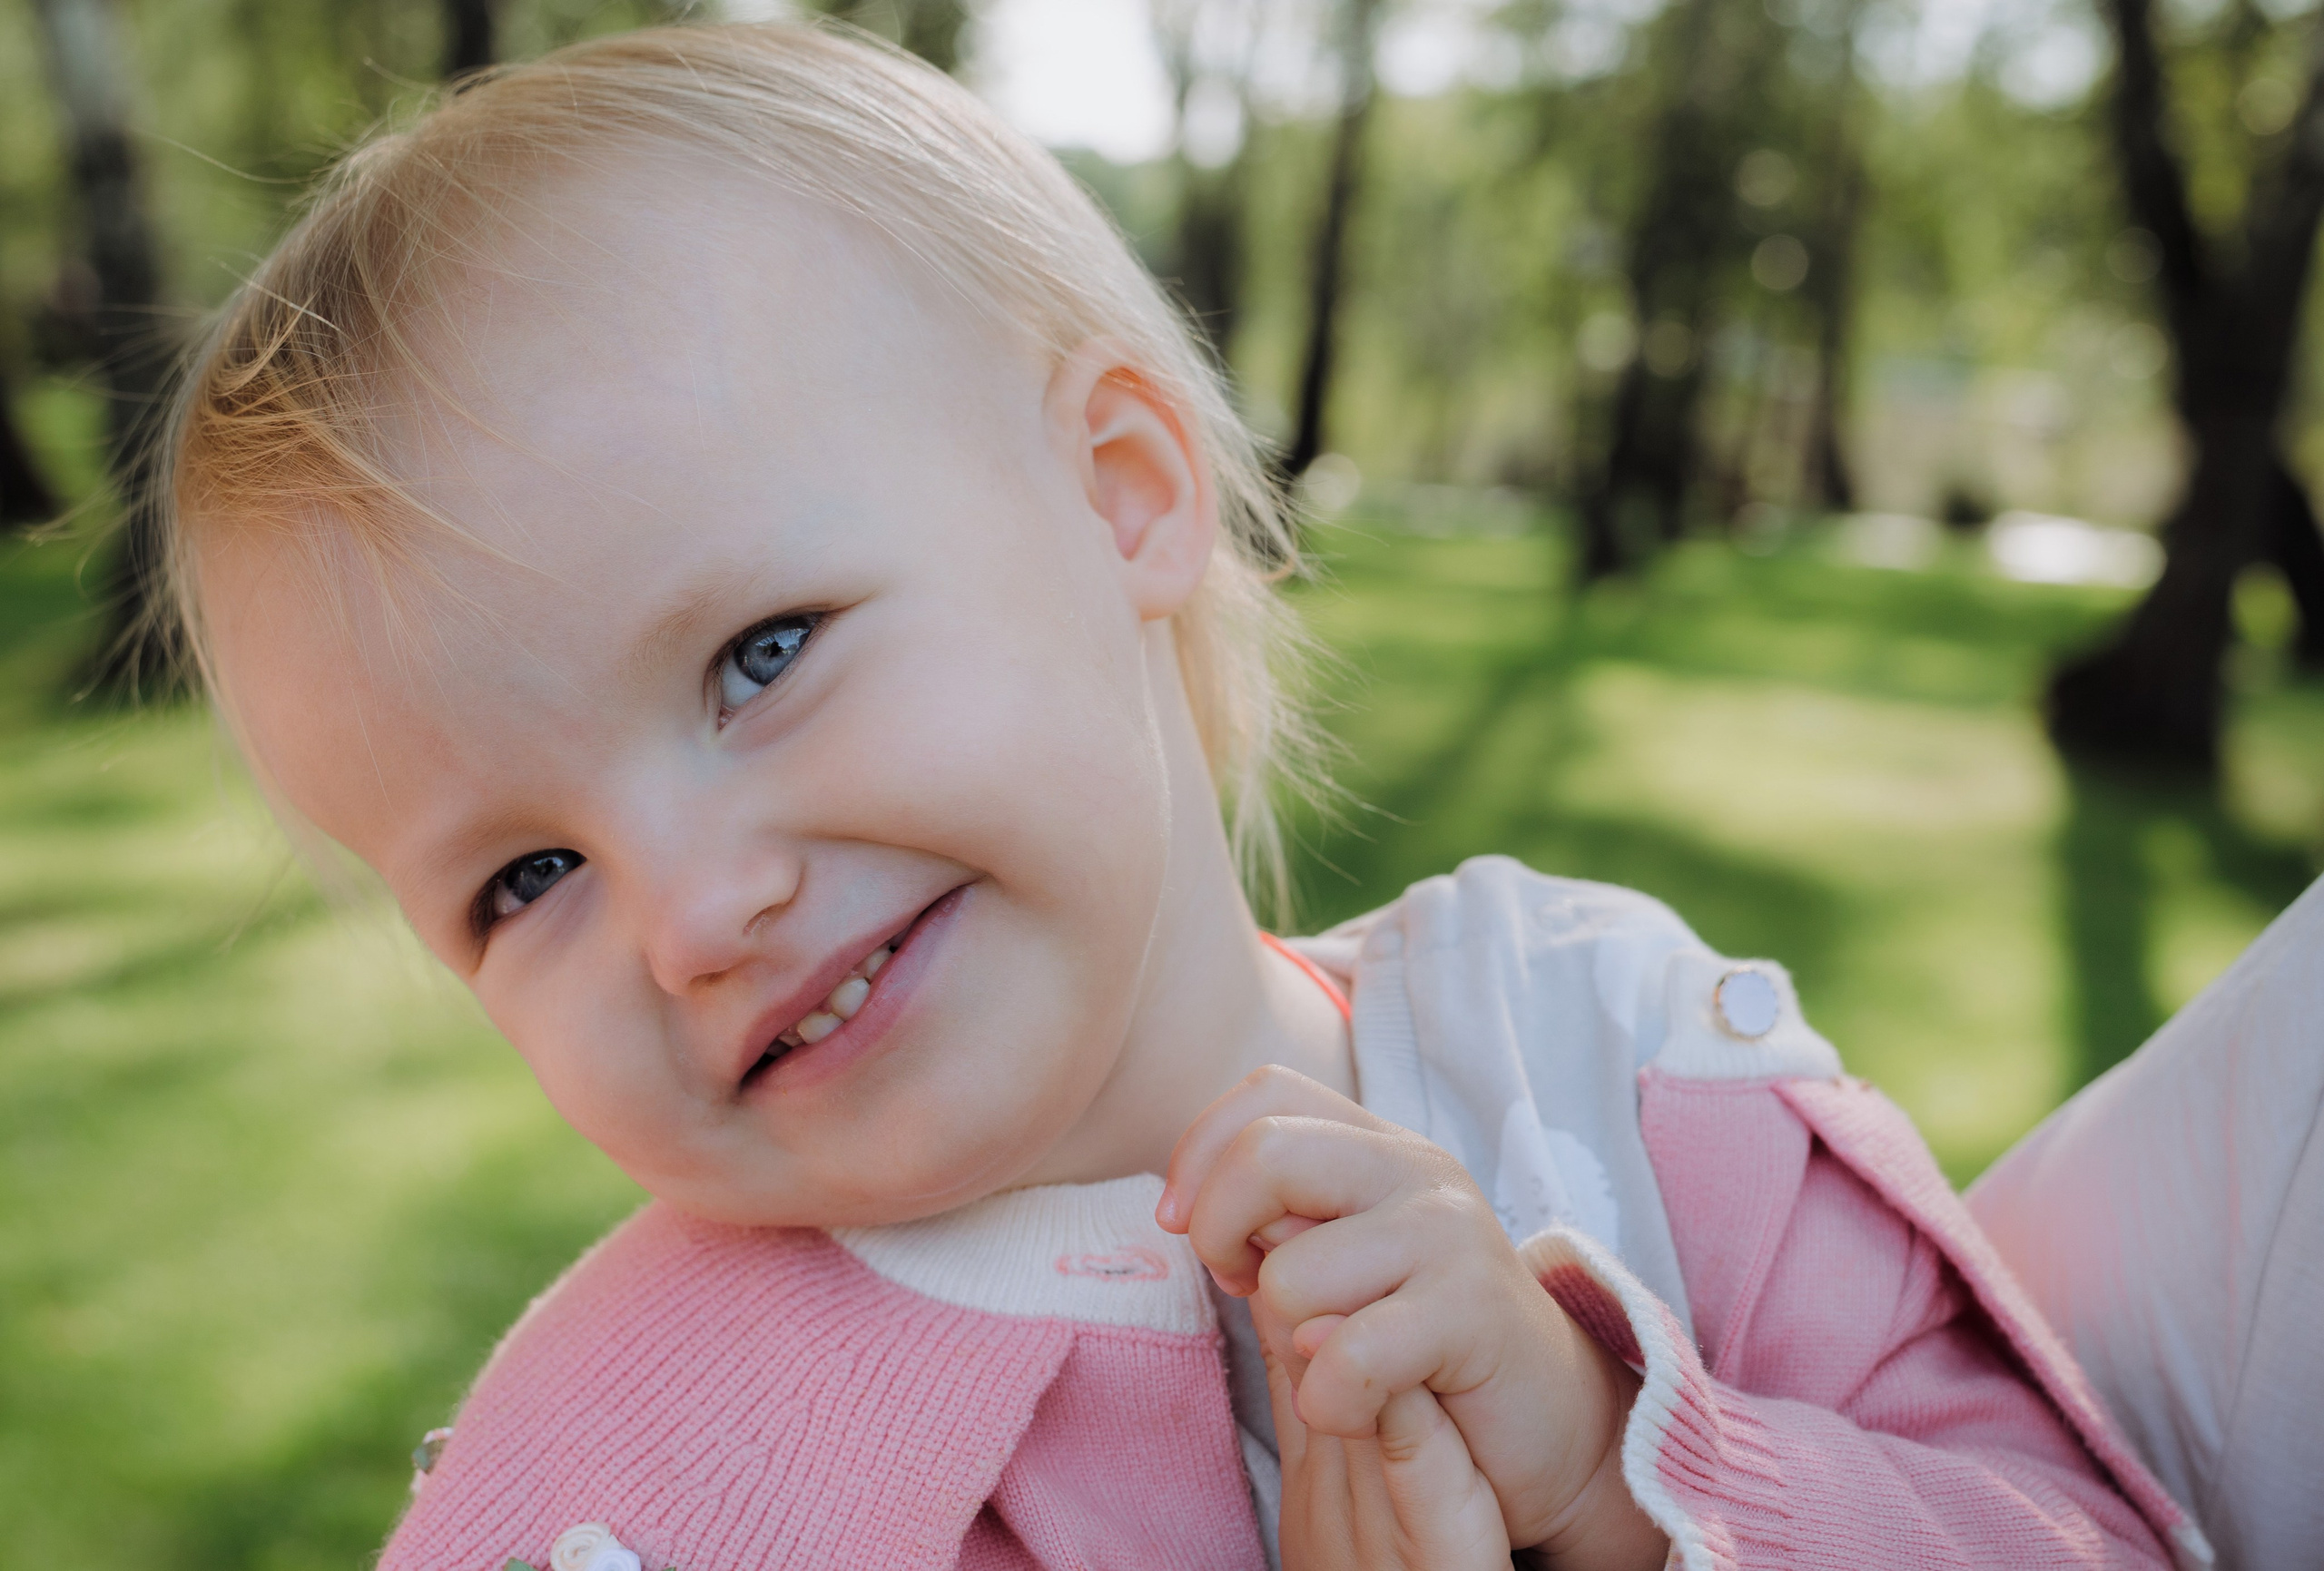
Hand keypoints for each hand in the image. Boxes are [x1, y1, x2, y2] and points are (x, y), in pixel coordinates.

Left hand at [1157, 1067, 1666, 1569]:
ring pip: (1291, 1274)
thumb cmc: (1416, 1343)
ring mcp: (1449, 1229)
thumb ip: (1275, 1221)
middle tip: (1243, 1290)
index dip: (1200, 1155)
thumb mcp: (1338, 1263)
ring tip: (1335, 1362)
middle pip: (1263, 1153)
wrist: (1544, 1416)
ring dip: (1290, 1343)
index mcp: (1376, 1145)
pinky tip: (1357, 1408)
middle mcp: (1417, 1167)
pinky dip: (1331, 1401)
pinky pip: (1347, 1354)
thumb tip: (1187, 1208)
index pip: (1264, 1093)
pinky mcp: (1473, 1307)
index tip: (1182, 1227)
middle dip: (1218, 1234)